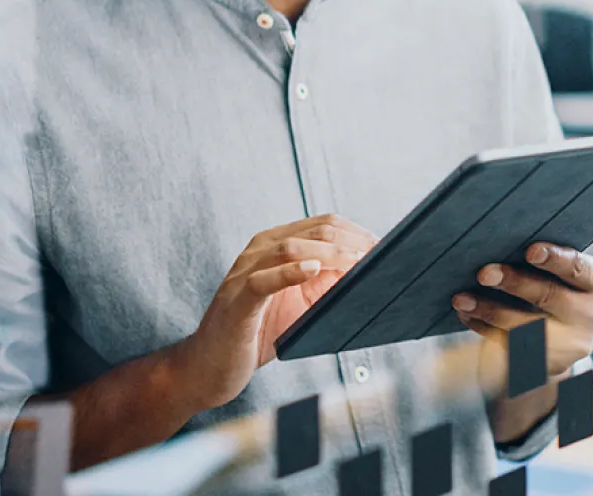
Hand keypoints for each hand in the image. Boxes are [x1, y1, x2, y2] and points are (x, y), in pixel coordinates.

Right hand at [184, 214, 376, 409]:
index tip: (383, 249)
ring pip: (290, 248)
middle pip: (314, 231)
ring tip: (356, 263)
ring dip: (330, 254)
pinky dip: (290, 272)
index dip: (357, 233)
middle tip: (377, 258)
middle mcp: (259, 251)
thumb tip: (365, 273)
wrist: (210, 368)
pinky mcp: (237, 301)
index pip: (323, 224)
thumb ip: (326, 284)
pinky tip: (314, 270)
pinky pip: (263, 280)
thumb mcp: (300, 304)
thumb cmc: (256, 334)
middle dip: (351, 242)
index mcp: (275, 245)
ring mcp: (244, 273)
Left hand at [452, 243, 592, 397]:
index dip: (555, 259)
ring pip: (526, 328)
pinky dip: (484, 329)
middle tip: (484, 273)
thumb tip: (499, 240)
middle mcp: (589, 315)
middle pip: (550, 297)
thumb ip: (542, 260)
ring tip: (462, 299)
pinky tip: (466, 315)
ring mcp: (569, 346)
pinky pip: (510, 348)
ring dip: (490, 311)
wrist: (560, 339)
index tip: (530, 251)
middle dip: (515, 283)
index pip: (579, 269)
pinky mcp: (544, 365)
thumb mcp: (559, 273)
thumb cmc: (552, 285)